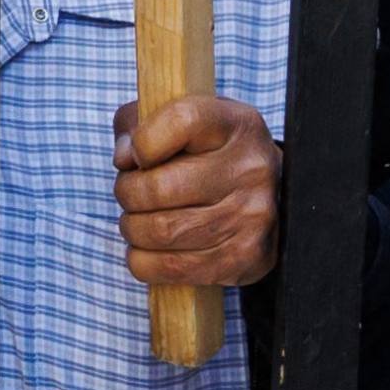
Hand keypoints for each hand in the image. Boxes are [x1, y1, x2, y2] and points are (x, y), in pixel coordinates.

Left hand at [111, 94, 282, 287]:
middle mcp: (251, 169)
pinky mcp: (245, 258)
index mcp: (236, 125)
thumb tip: (124, 157)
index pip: (182, 120)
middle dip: (127, 193)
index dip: (143, 141)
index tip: (135, 154)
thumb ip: (138, 124)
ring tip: (138, 219)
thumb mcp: (177, 122)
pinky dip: (143, 260)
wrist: (265, 195)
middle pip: (158, 188)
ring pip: (161, 232)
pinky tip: (150, 247)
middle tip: (129, 193)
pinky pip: (170, 268)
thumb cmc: (206, 153)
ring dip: (133, 228)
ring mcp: (252, 217)